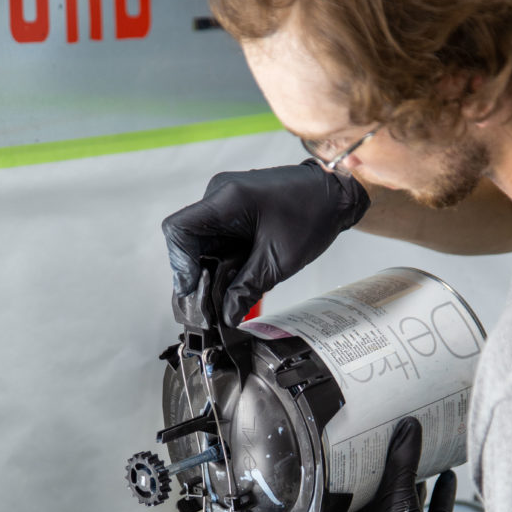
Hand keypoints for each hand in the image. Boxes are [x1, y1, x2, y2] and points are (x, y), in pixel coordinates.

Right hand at [162, 160, 369, 325]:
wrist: (333, 196)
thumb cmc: (312, 215)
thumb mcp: (278, 261)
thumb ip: (247, 288)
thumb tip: (226, 315)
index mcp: (227, 199)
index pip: (179, 230)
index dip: (179, 264)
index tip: (193, 290)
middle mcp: (219, 196)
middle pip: (187, 241)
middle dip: (195, 275)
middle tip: (208, 305)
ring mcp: (224, 202)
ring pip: (200, 243)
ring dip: (209, 271)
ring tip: (224, 296)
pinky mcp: (232, 211)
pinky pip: (216, 239)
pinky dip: (220, 262)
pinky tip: (233, 279)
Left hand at [334, 417, 475, 511]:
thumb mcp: (397, 501)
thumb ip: (402, 463)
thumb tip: (407, 426)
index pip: (344, 488)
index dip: (347, 465)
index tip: (353, 440)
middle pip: (379, 488)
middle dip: (386, 463)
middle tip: (390, 434)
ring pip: (408, 495)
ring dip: (414, 474)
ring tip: (418, 446)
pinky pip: (434, 507)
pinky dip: (440, 490)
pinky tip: (447, 472)